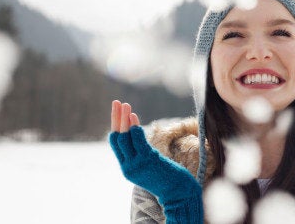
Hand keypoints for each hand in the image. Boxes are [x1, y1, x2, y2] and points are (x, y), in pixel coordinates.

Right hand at [109, 100, 202, 220]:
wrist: (179, 192)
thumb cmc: (168, 178)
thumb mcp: (151, 166)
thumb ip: (142, 154)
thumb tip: (140, 136)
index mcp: (127, 168)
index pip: (115, 144)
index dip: (115, 125)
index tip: (117, 110)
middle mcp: (128, 167)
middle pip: (117, 138)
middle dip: (116, 119)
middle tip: (117, 102)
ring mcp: (137, 165)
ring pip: (125, 139)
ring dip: (124, 119)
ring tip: (125, 105)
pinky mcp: (147, 162)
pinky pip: (137, 142)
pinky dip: (134, 128)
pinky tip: (133, 116)